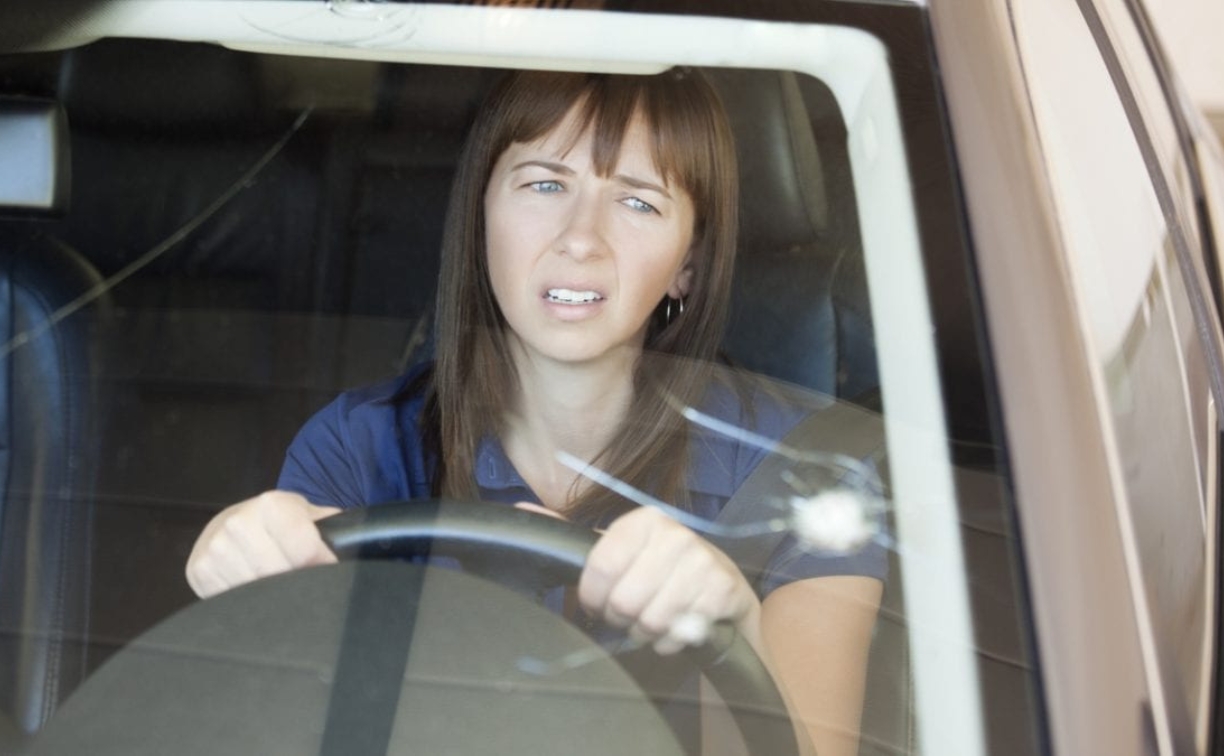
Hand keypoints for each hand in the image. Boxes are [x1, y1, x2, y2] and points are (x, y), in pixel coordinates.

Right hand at [185, 490, 340, 597]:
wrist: (236, 520)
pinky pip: (229, 600)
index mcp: (271, 504)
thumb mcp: (311, 516)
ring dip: (270, 596)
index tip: (328, 570)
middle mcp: (237, 522)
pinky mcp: (198, 570)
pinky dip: (246, 601)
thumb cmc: (283, 522)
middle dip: (296, 584)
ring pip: (253, 592)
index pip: (304, 550)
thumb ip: (334, 529)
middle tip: (302, 582)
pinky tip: (252, 587)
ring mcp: (214, 548)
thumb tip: (365, 547)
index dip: (322, 566)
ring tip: (276, 583)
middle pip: (277, 576)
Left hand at [577, 507, 760, 654]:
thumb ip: (573, 537)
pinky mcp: (721, 591)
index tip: (597, 601)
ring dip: (645, 632)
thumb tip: (522, 509)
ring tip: (651, 619)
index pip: (600, 567)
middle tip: (628, 613)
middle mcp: (675, 535)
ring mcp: (702, 562)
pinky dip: (669, 641)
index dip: (592, 596)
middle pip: (624, 601)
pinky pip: (678, 634)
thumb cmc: (660, 567)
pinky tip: (675, 625)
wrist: (721, 582)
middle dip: (620, 618)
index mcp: (644, 521)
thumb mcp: (621, 548)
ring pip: (650, 622)